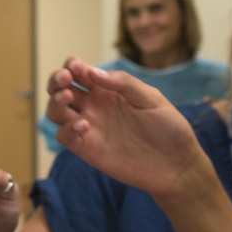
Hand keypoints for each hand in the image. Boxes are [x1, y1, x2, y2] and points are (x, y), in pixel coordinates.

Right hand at [45, 57, 204, 199]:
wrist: (176, 165)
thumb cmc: (168, 128)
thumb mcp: (151, 98)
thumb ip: (123, 83)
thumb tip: (92, 72)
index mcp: (108, 90)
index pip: (80, 72)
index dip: (72, 66)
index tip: (76, 66)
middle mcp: (94, 106)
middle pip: (61, 89)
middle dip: (56, 80)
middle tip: (65, 79)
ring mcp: (89, 127)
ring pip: (56, 111)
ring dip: (55, 102)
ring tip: (68, 98)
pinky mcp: (87, 149)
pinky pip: (63, 136)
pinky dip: (66, 129)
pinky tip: (84, 126)